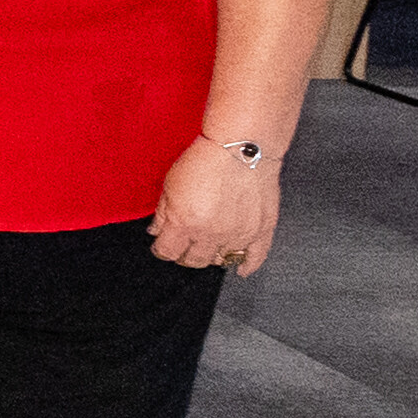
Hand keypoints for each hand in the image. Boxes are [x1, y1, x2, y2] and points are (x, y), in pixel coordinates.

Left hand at [152, 140, 280, 274]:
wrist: (240, 148)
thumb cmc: (205, 160)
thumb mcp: (170, 184)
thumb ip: (162, 213)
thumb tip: (156, 231)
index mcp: (184, 223)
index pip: (167, 252)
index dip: (162, 250)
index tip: (162, 246)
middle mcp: (211, 234)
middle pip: (194, 260)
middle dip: (184, 255)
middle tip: (183, 247)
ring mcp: (238, 235)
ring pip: (221, 260)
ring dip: (212, 256)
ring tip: (207, 248)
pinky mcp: (261, 230)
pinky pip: (255, 258)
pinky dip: (248, 266)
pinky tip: (240, 269)